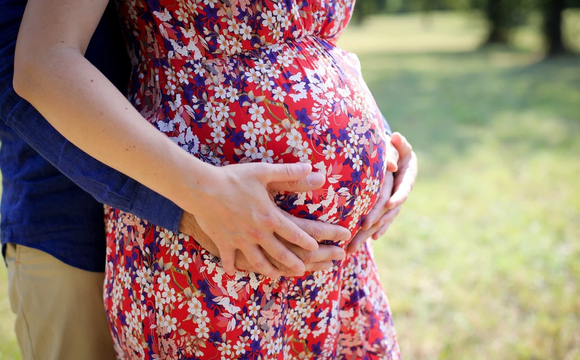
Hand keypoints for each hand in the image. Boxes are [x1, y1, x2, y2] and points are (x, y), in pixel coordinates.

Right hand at [187, 162, 350, 277]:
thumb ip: (290, 174)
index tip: (316, 247)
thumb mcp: (264, 172)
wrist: (203, 189)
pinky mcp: (224, 243)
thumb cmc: (234, 179)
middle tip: (303, 270)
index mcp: (270, 217)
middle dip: (293, 262)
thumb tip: (314, 171)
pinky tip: (233, 272)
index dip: (307, 241)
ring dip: (269, 270)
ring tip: (276, 275)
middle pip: (280, 252)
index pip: (295, 233)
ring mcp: (240, 241)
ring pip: (258, 261)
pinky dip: (231, 267)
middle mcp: (258, 233)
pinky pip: (229, 259)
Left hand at [347, 132, 417, 253]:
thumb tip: (396, 137)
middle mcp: (401, 191)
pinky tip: (370, 239)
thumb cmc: (395, 146)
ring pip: (384, 218)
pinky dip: (377, 229)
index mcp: (408, 175)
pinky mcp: (388, 207)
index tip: (390, 203)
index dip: (398, 196)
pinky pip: (383, 220)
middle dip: (377, 218)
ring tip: (357, 241)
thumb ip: (398, 143)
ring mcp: (395, 201)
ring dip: (370, 230)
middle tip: (364, 227)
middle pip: (390, 208)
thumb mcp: (398, 144)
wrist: (396, 155)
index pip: (403, 187)